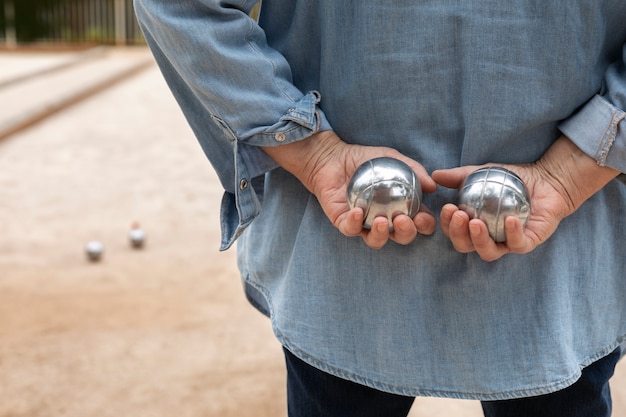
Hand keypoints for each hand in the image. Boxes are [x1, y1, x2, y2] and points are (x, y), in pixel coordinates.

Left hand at [262, 131, 436, 248]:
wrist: (334, 156)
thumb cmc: (366, 159)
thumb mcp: (394, 159)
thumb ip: (414, 169)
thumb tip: (432, 186)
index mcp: (401, 208)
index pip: (420, 223)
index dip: (425, 225)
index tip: (423, 217)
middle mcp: (385, 220)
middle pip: (402, 237)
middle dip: (407, 233)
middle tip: (403, 220)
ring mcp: (364, 224)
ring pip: (376, 241)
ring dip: (382, 235)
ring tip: (381, 221)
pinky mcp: (344, 223)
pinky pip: (351, 229)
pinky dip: (355, 223)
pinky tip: (358, 211)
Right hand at [432, 136, 618, 261]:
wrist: (547, 179)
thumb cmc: (511, 179)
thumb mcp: (480, 173)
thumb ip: (458, 176)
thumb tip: (434, 176)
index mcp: (473, 227)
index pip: (454, 231)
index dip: (447, 224)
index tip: (448, 207)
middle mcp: (487, 239)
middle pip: (466, 246)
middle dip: (458, 234)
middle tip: (460, 215)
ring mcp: (507, 243)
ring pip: (488, 252)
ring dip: (478, 240)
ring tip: (476, 223)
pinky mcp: (529, 242)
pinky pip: (518, 245)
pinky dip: (512, 234)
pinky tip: (510, 220)